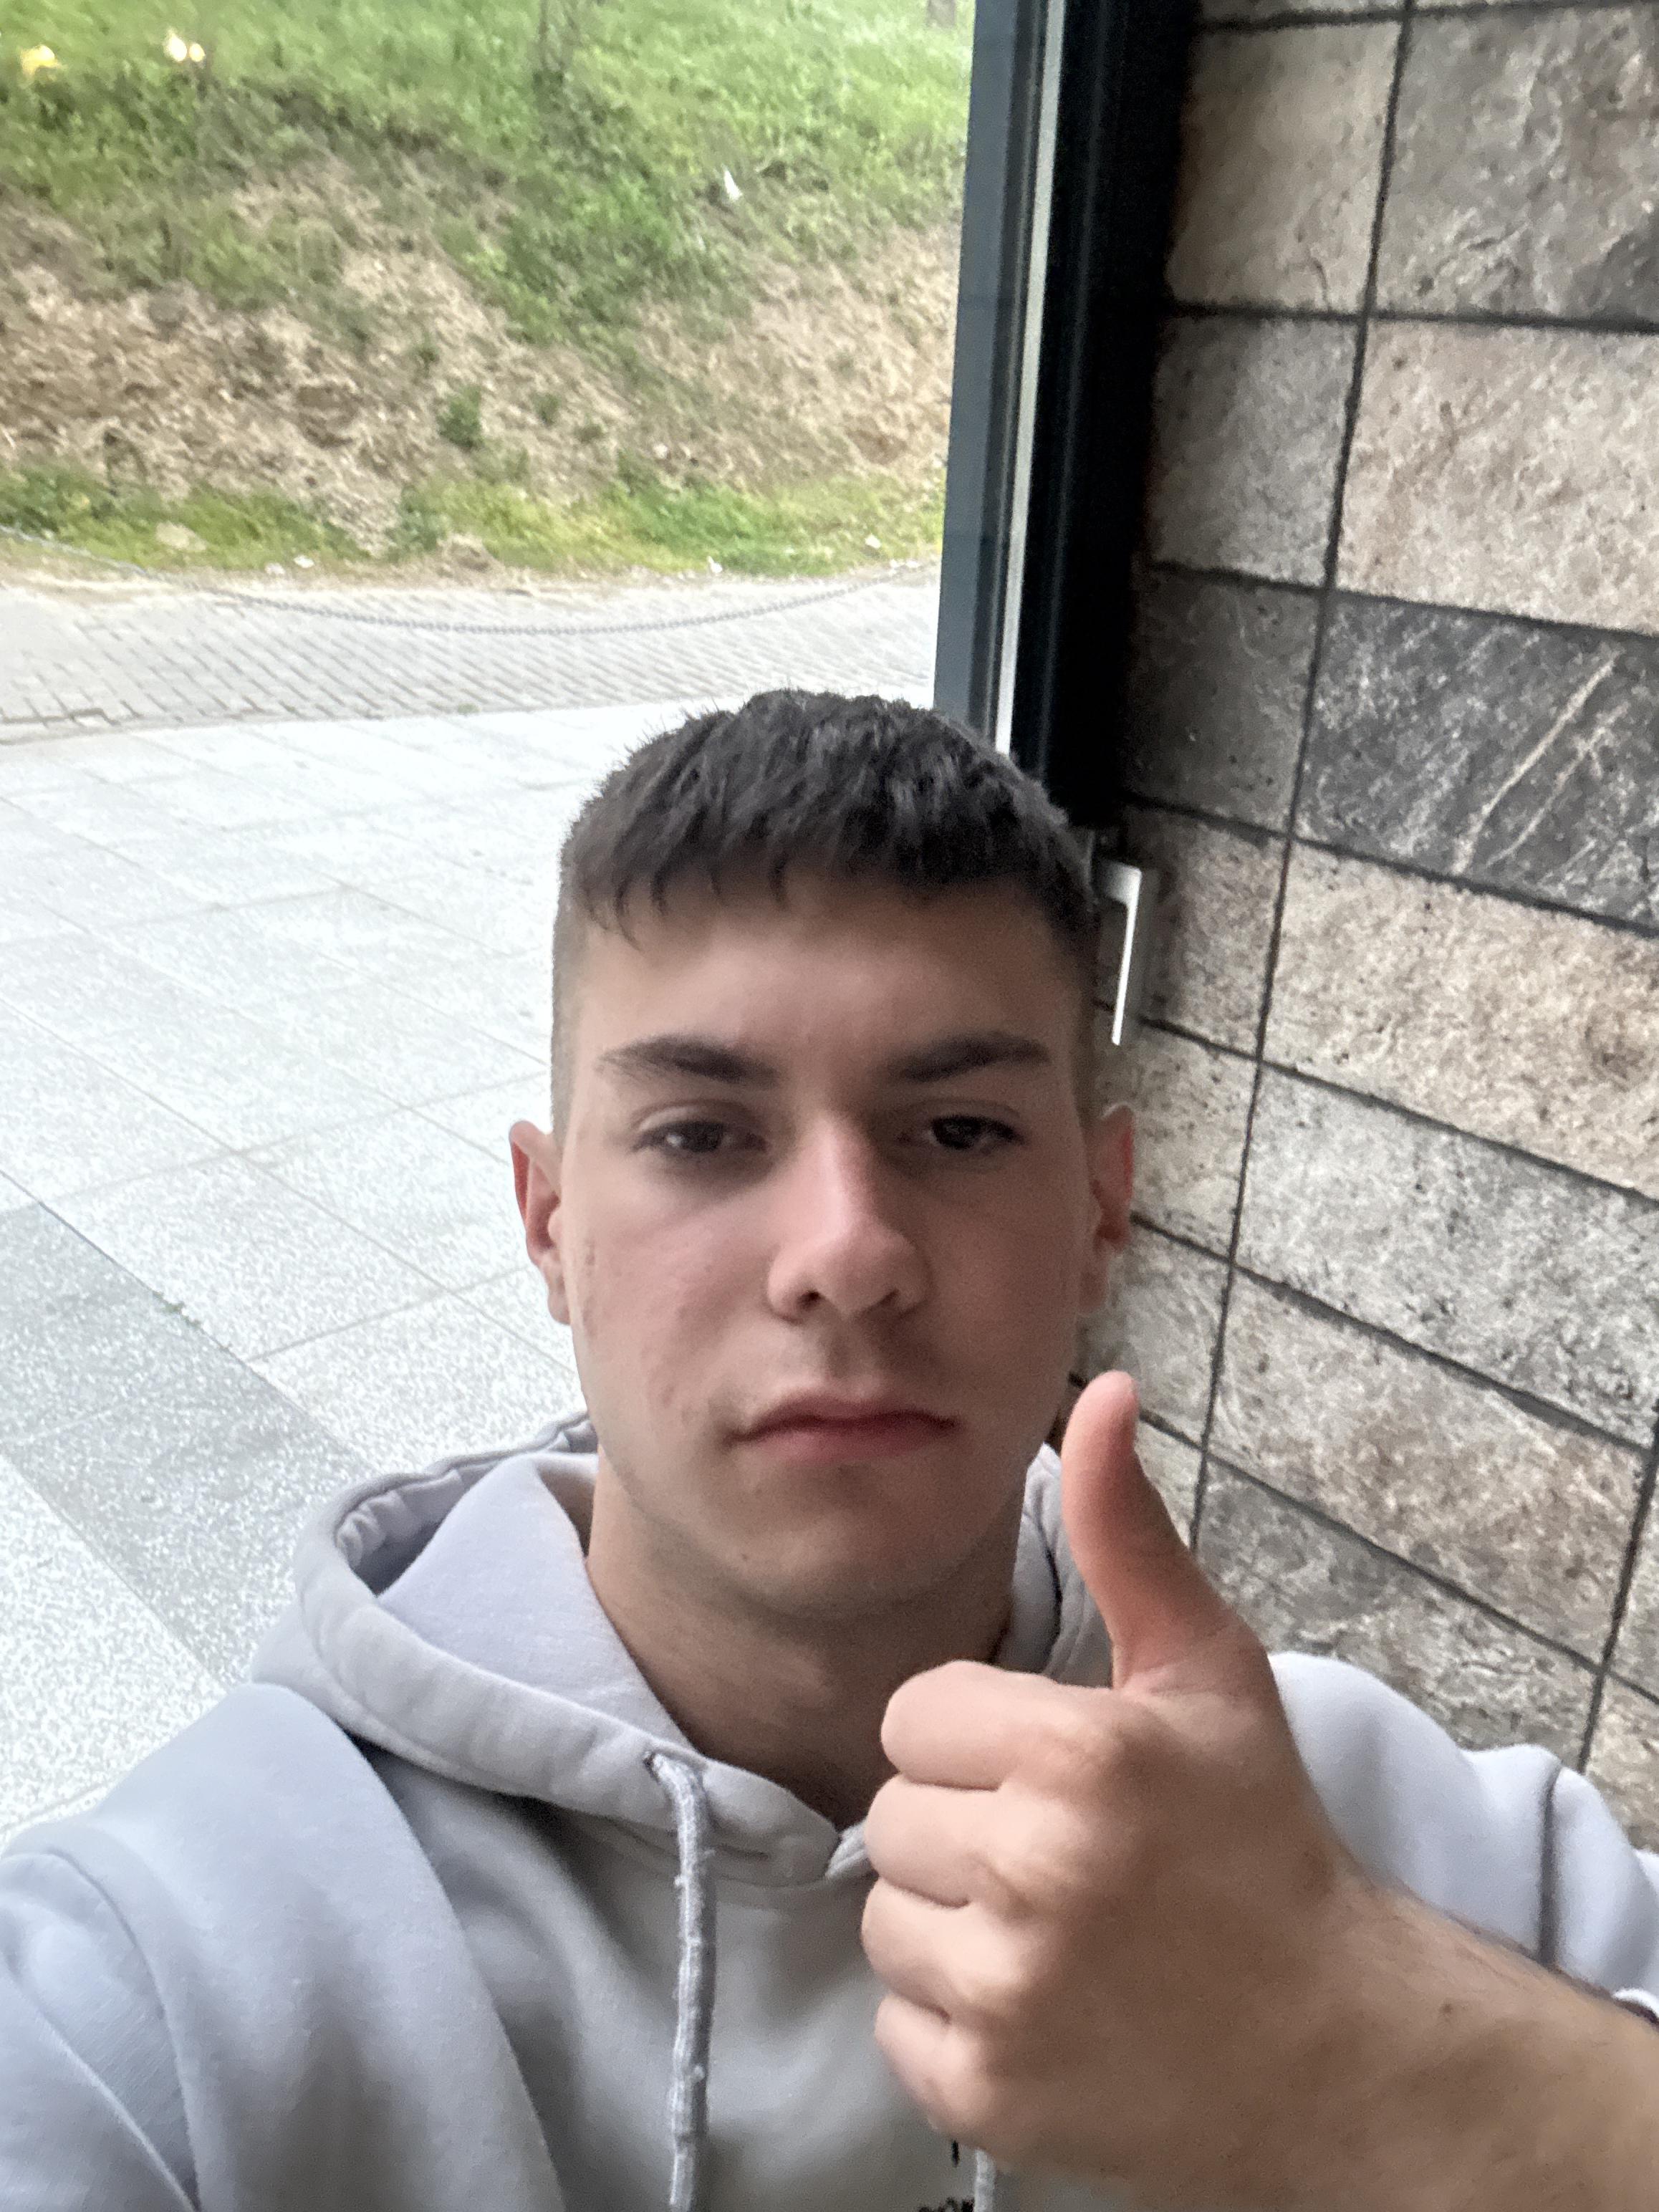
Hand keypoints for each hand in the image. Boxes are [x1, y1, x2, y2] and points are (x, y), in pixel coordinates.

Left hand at [859, 1372, 1414, 2208]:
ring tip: (1053, 1930)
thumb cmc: (1262, 1840)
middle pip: (889, 1816)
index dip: (978, 1739)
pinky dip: (952, 2017)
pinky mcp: (986, 2095)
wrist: (1339, 2047)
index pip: (914, 1715)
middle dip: (961, 1825)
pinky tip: (1043, 2005)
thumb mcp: (1207, 1670)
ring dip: (951, 1920)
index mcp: (1080, 1754)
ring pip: (884, 1916)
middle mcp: (1036, 1872)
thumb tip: (1097, 1392)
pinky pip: (895, 2020)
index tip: (1053, 1772)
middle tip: (1060, 1856)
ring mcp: (1009, 1995)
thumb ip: (1125, 1533)